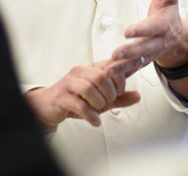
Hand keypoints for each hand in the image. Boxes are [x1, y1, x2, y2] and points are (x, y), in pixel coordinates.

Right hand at [24, 60, 140, 131]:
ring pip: (89, 88)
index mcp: (91, 68)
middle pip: (101, 76)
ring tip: (100, 109)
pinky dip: (91, 115)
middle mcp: (80, 72)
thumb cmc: (76, 100)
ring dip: (99, 102)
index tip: (121, 92)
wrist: (49, 106)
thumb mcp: (101, 99)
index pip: (111, 66)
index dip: (121, 79)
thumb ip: (120, 98)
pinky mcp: (61, 97)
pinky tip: (95, 121)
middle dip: (110, 92)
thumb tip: (138, 96)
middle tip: (110, 101)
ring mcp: (69, 83)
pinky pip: (79, 105)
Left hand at [111, 0, 187, 73]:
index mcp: (162, 26)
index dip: (140, 30)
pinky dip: (121, 73)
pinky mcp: (143, 61)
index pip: (150, 28)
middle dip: (130, 52)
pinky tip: (109, 75)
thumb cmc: (168, 16)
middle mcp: (157, 42)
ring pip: (137, 62)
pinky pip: (132, 68)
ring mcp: (151, 54)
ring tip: (109, 70)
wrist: (178, 38)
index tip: (127, 32)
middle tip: (115, 54)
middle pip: (143, 49)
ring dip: (123, 67)